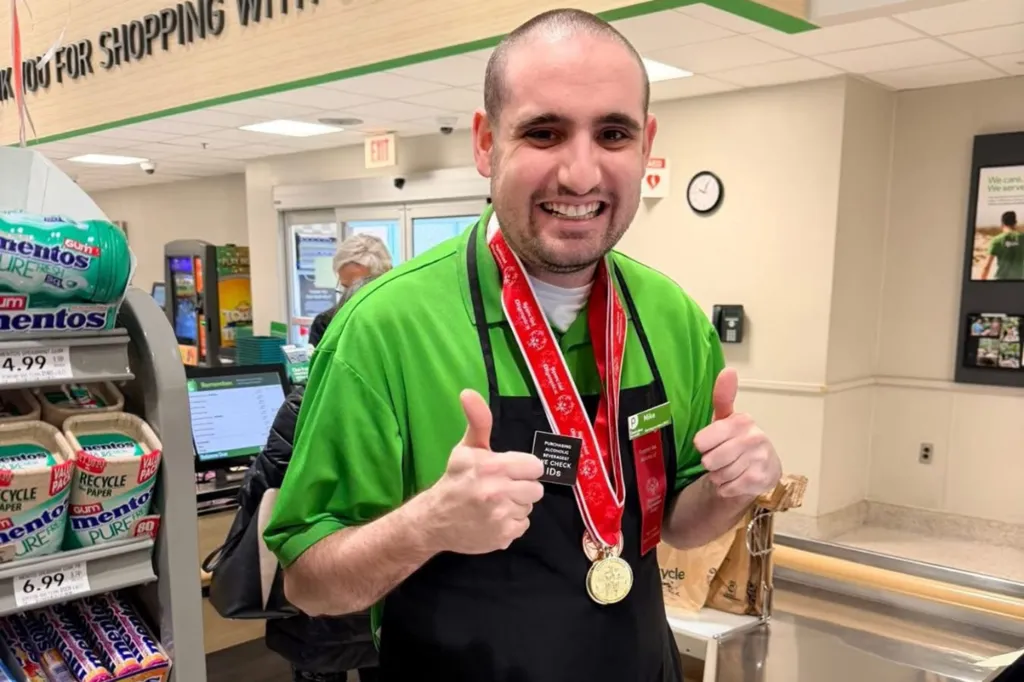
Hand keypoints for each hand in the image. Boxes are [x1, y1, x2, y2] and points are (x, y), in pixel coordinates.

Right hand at [423, 390, 544, 554]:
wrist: (433, 520)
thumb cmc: (455, 480)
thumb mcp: (466, 448)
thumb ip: (478, 420)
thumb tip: (468, 392)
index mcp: (493, 466)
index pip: (535, 467)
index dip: (524, 468)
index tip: (510, 471)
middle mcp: (498, 491)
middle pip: (536, 489)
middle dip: (521, 488)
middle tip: (501, 488)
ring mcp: (501, 516)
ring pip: (529, 507)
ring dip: (516, 506)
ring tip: (495, 504)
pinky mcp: (502, 537)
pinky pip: (522, 526)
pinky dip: (510, 524)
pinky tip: (493, 519)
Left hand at [693, 368, 780, 498]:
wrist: (763, 469)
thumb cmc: (737, 440)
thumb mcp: (727, 418)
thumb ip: (723, 396)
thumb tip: (729, 370)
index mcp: (741, 421)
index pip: (702, 441)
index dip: (702, 445)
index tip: (709, 443)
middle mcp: (753, 438)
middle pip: (709, 460)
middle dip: (710, 463)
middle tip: (720, 458)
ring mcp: (759, 459)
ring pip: (718, 475)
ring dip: (718, 476)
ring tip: (729, 468)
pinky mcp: (760, 480)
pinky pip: (728, 488)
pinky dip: (726, 487)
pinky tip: (736, 479)